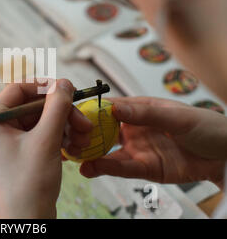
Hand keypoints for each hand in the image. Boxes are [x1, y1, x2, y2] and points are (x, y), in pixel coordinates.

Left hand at [0, 79, 92, 217]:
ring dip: (65, 127)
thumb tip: (63, 82)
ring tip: (84, 139)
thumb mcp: (45, 140)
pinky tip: (75, 148)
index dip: (43, 87)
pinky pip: (42, 137)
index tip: (66, 91)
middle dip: (62, 113)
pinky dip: (59, 139)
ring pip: (41, 122)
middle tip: (84, 122)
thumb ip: (56, 107)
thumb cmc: (28, 185)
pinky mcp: (21, 155)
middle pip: (33, 107)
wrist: (28, 223)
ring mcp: (9, 143)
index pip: (17, 89)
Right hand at [80, 97, 226, 187]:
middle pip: (104, 129)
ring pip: (108, 150)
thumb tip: (116, 108)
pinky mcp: (144, 168)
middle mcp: (135, 128)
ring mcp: (138, 148)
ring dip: (90, 153)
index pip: (111, 107)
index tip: (73, 114)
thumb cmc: (208, 128)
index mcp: (141, 109)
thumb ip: (146, 114)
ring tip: (72, 155)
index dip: (91, 110)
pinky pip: (121, 168)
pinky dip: (104, 168)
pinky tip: (89, 168)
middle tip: (67, 137)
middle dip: (85, 133)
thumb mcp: (178, 117)